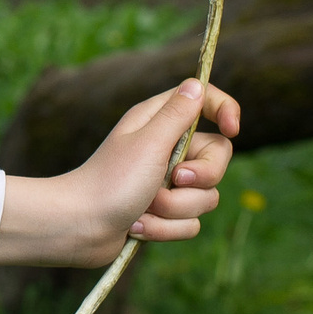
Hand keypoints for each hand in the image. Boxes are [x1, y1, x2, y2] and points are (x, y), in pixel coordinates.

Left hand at [0, 78, 241, 266]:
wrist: (78, 228)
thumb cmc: (111, 181)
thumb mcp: (149, 143)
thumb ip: (178, 115)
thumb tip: (197, 84)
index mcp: (158, 122)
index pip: (205, 102)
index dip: (225, 111)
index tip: (234, 129)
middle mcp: (165, 149)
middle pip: (217, 157)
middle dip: (200, 178)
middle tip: (174, 179)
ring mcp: (165, 183)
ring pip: (205, 198)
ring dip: (174, 208)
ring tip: (144, 208)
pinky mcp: (162, 213)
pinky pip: (189, 224)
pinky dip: (164, 229)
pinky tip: (136, 227)